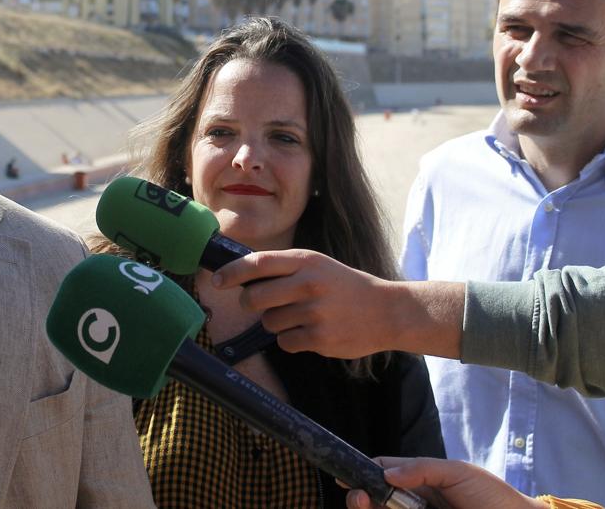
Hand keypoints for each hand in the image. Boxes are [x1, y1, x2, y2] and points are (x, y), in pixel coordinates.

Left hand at [212, 250, 463, 359]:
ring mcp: (314, 312)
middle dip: (251, 304)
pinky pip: (286, 342)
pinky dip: (293, 340)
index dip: (233, 273)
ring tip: (301, 317)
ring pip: (269, 322)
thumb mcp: (319, 266)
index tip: (218, 280)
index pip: (258, 263)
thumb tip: (241, 274)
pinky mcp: (319, 338)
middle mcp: (308, 284)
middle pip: (254, 298)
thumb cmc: (345, 287)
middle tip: (261, 306)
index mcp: (306, 262)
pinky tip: (312, 332)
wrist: (386, 311)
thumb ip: (285, 268)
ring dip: (277, 323)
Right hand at [344, 457, 545, 508]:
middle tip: (359, 497)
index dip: (363, 473)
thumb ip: (422, 469)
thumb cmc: (492, 496)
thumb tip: (386, 474)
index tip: (348, 476)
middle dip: (360, 498)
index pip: (383, 473)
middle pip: (375, 501)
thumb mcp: (457, 472)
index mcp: (419, 482)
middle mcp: (414, 504)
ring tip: (367, 504)